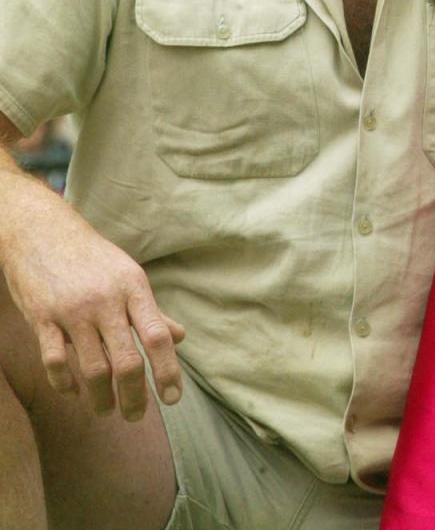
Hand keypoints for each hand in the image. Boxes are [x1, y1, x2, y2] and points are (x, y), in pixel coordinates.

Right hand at [0, 178, 184, 418]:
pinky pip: (55, 362)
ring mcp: (73, 311)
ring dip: (101, 399)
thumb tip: (179, 337)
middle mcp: (106, 300)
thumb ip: (151, 311)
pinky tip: (73, 392)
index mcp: (133, 288)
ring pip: (93, 369)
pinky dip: (66, 384)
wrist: (42, 230)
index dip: (168, 371)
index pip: (157, 336)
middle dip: (135, 397)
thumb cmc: (91, 257)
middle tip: (136, 416)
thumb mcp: (127, 276)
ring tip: (105, 411)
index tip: (174, 399)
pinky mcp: (42, 318)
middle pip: (127, 362)